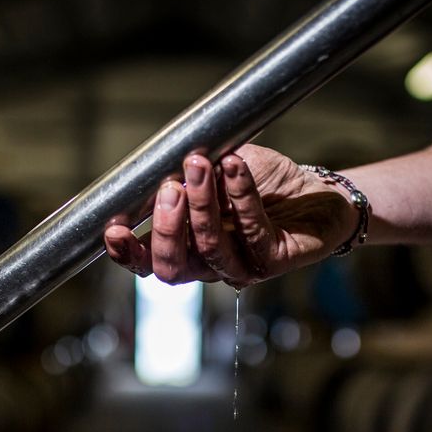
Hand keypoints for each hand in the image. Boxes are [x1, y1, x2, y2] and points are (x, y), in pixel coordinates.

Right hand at [103, 144, 358, 288]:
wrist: (317, 192)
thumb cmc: (263, 184)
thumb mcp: (216, 172)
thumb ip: (185, 173)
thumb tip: (154, 163)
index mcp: (188, 250)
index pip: (148, 262)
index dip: (127, 253)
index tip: (114, 229)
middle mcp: (211, 265)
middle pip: (172, 268)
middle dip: (165, 228)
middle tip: (169, 188)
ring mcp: (243, 266)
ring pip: (210, 247)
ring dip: (202, 204)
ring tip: (202, 164)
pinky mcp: (274, 259)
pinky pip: (251, 229)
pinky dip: (240, 194)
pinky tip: (234, 165)